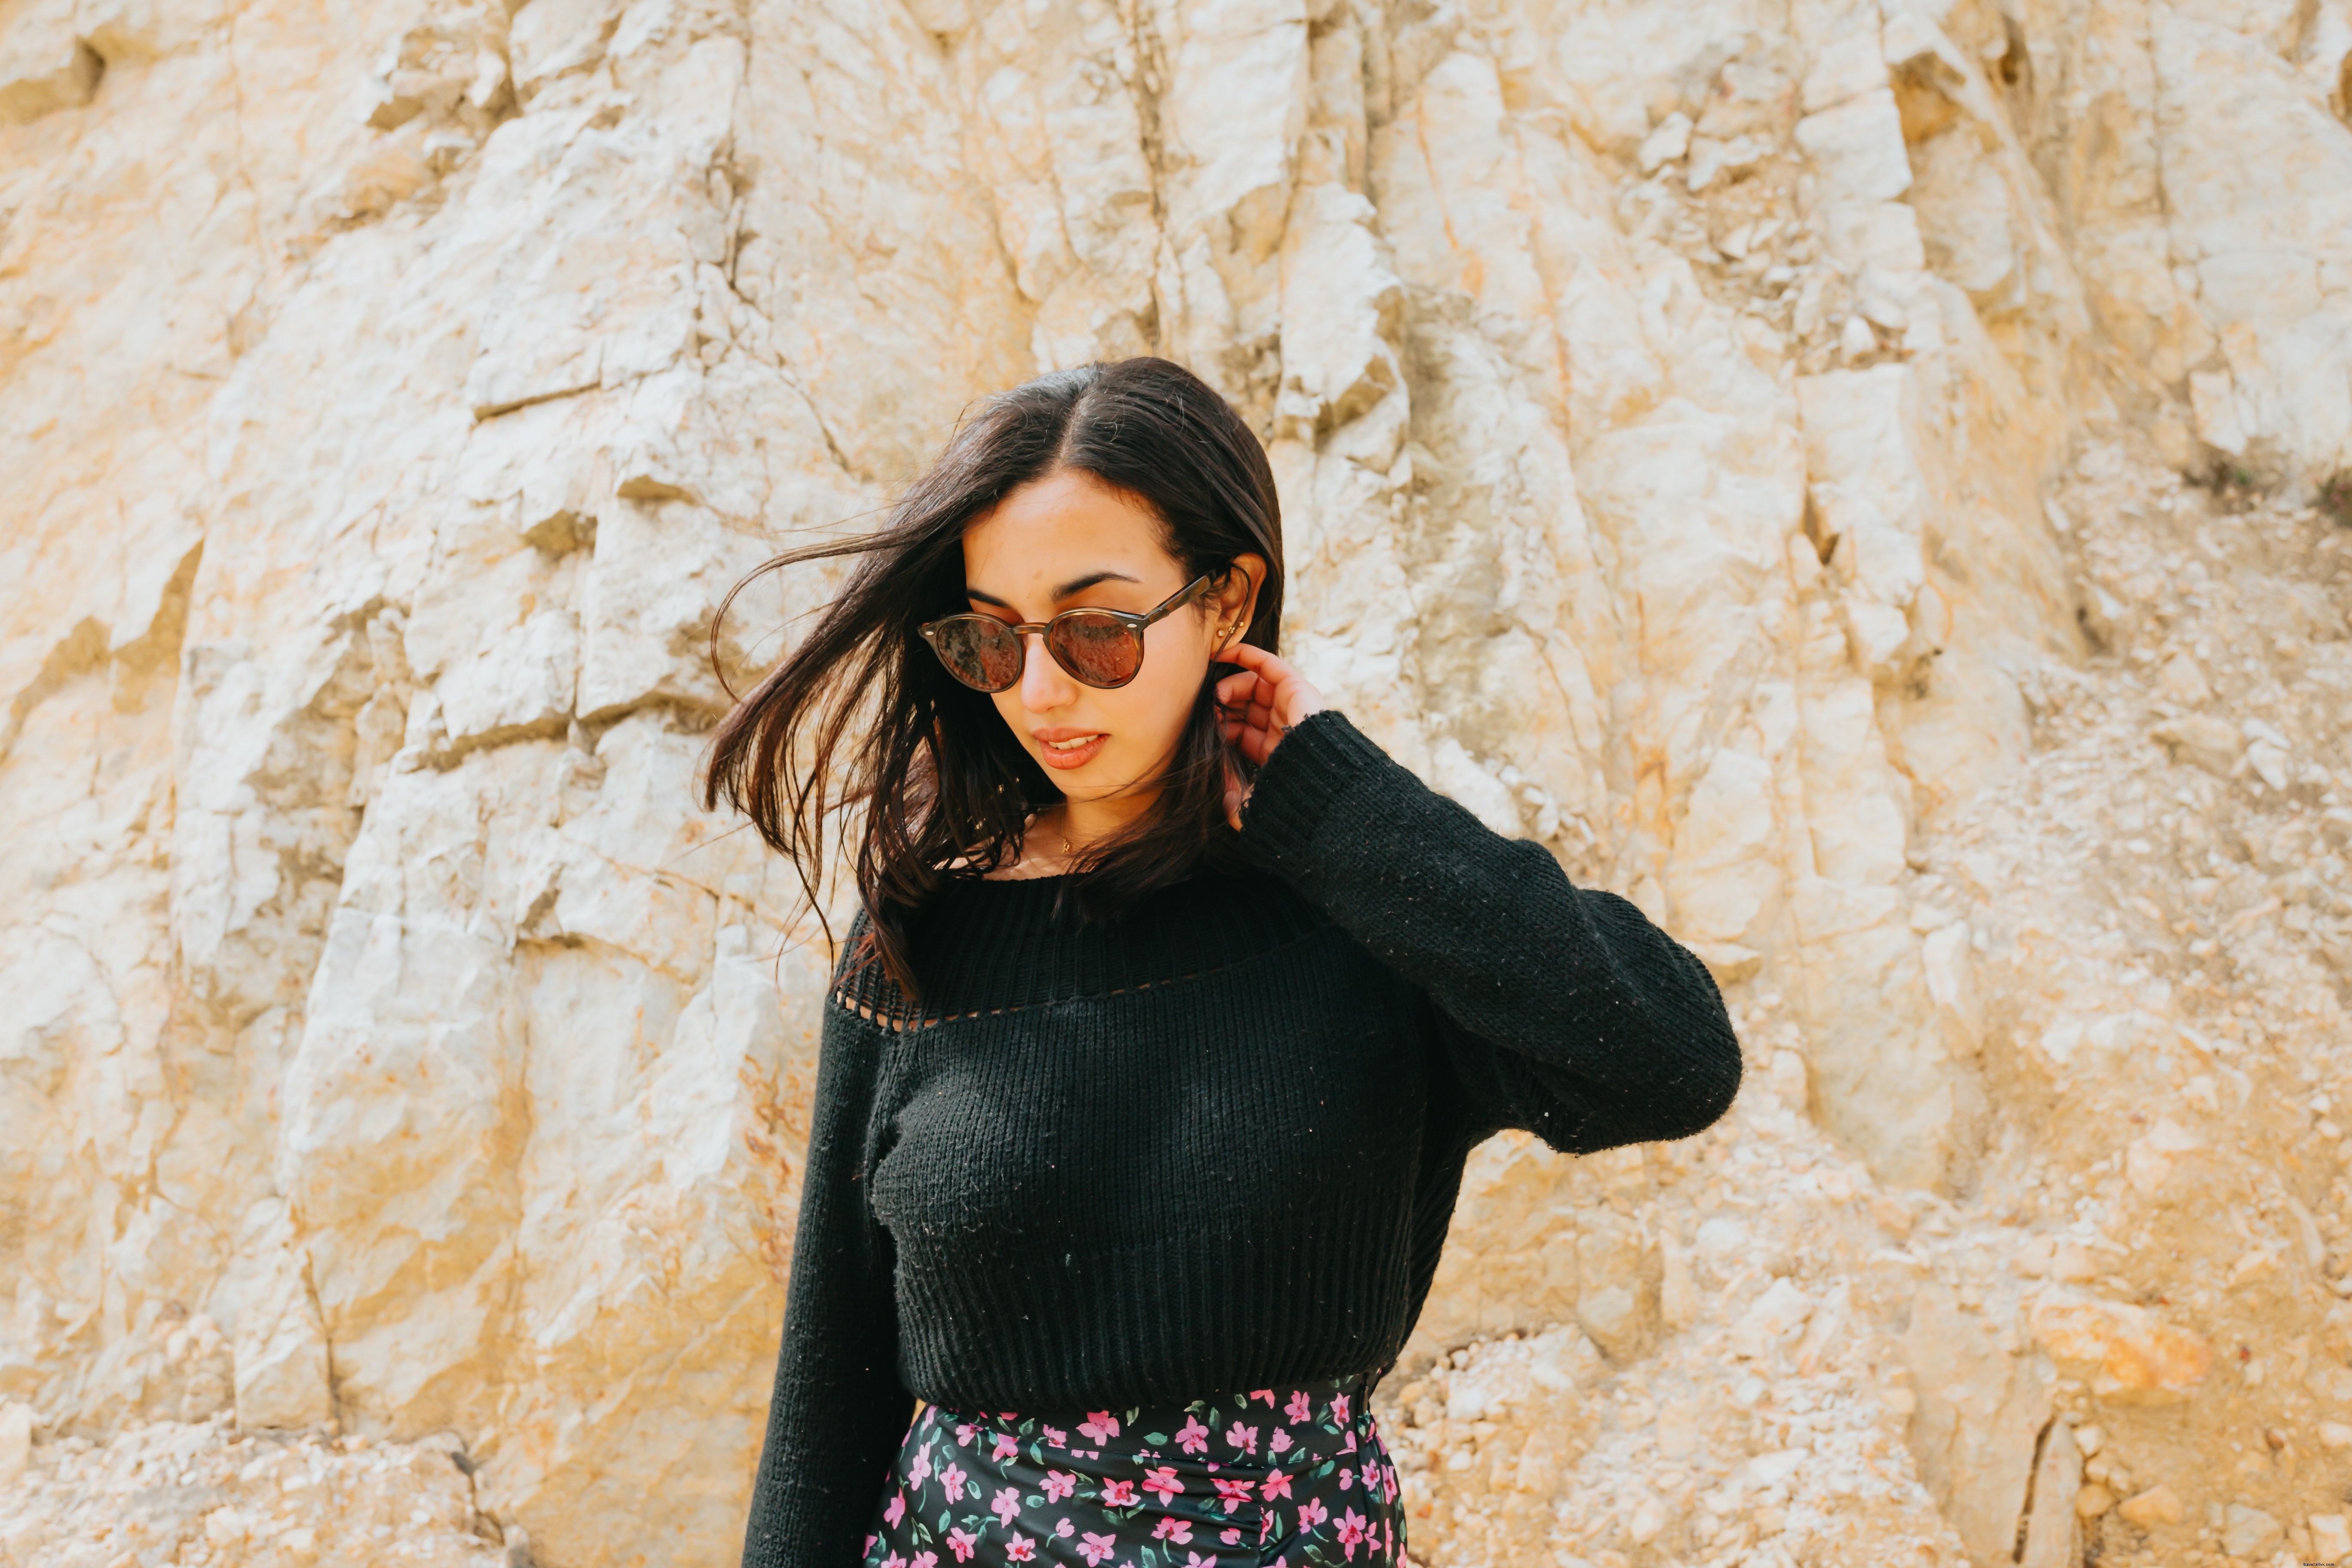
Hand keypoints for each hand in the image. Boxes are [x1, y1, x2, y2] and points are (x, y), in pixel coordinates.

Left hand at [1213, 642, 1327, 827]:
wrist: (1319, 785)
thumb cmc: (1288, 800)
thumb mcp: (1253, 805)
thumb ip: (1235, 800)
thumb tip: (1221, 794)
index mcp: (1274, 755)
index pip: (1241, 735)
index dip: (1222, 729)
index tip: (1205, 730)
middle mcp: (1283, 729)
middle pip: (1245, 708)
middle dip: (1224, 706)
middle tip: (1208, 710)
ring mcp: (1291, 708)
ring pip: (1254, 686)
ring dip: (1231, 686)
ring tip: (1215, 695)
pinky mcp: (1297, 688)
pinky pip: (1269, 665)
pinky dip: (1246, 654)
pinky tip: (1223, 653)